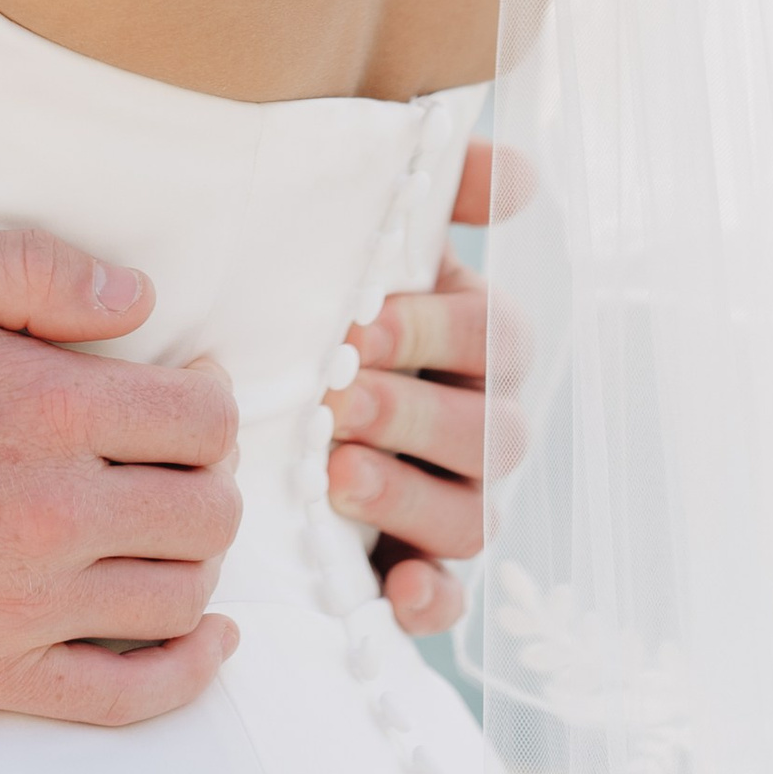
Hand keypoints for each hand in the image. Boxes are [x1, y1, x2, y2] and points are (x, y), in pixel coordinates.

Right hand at [0, 219, 240, 725]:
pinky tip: (204, 637)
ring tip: (166, 523)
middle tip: (172, 455)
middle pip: (206, 512)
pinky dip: (186, 673)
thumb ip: (32, 268)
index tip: (187, 386)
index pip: (200, 421)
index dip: (210, 397)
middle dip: (208, 476)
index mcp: (39, 406)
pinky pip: (125, 696)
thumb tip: (141, 300)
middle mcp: (47, 513)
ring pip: (179, 599)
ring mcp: (19, 608)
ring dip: (197, 560)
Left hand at [325, 138, 528, 635]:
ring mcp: (452, 498)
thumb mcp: (363, 231)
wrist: (251, 374)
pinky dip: (434, 600)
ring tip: (336, 477)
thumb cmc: (317, 292)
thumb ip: (439, 188)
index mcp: (471, 337)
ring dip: (410, 499)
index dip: (437, 330)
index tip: (361, 320)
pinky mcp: (415, 564)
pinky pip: (450, 597)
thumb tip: (520, 174)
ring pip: (472, 516)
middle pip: (490, 434)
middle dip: (414, 416)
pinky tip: (403, 592)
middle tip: (337, 400)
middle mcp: (477, 422)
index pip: (496, 336)